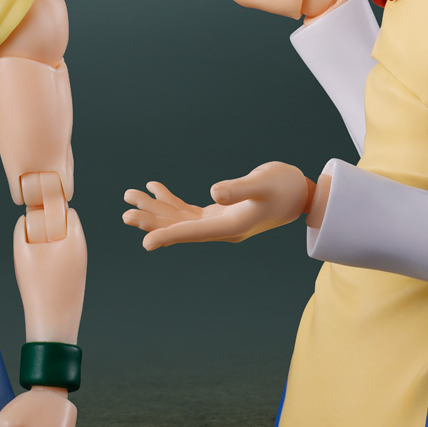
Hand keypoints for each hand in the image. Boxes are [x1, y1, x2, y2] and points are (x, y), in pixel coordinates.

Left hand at [122, 162, 313, 248]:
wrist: (301, 193)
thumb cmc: (284, 186)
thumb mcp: (263, 183)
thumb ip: (239, 189)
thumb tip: (213, 194)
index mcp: (230, 226)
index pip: (193, 232)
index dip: (168, 235)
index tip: (146, 242)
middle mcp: (221, 229)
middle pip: (179, 227)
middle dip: (152, 220)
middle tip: (126, 214)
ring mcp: (218, 222)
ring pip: (179, 218)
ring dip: (155, 208)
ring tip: (129, 196)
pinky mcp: (219, 213)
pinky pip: (187, 209)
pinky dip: (170, 199)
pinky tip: (154, 187)